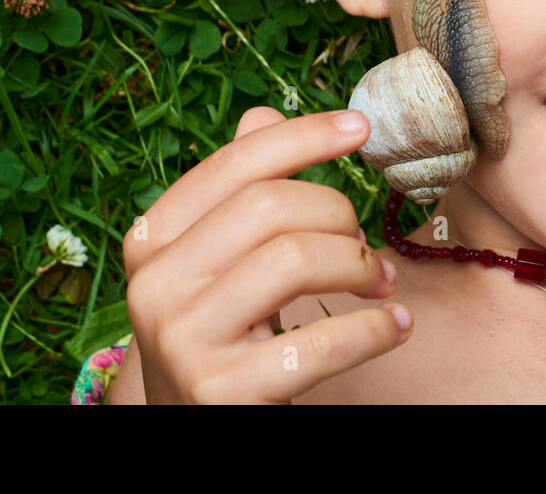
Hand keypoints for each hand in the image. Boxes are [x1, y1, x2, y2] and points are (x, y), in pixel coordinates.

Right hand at [121, 106, 411, 402]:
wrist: (188, 431)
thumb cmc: (217, 335)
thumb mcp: (212, 264)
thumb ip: (234, 196)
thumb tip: (261, 115)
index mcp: (151, 239)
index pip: (236, 164)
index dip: (304, 137)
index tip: (361, 128)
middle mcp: (155, 284)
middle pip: (271, 206)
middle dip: (339, 214)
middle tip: (365, 243)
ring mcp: (184, 340)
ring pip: (295, 259)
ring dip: (359, 265)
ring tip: (381, 283)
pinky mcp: (222, 392)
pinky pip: (319, 343)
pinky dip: (373, 329)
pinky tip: (394, 326)